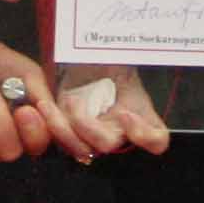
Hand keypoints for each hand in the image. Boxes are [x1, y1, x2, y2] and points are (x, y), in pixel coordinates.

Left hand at [57, 64, 172, 155]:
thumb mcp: (123, 59)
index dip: (144, 136)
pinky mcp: (71, 131)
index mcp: (141, 114)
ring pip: (81, 149)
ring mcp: (93, 134)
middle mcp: (119, 130)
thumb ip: (126, 65)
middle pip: (108, 144)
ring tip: (62, 100)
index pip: (157, 140)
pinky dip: (53, 123)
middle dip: (90, 128)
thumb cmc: (109, 56)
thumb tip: (128, 53)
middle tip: (76, 102)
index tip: (125, 114)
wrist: (84, 57)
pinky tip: (46, 106)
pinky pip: (62, 139)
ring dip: (66, 128)